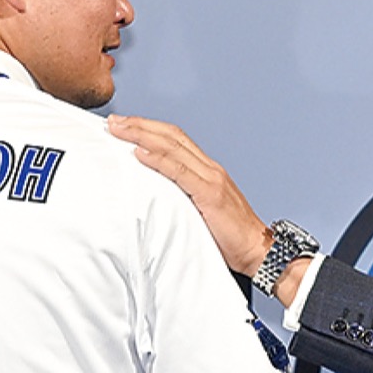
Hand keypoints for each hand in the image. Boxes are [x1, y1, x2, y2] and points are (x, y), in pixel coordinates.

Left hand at [108, 114, 271, 276]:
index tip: (125, 125)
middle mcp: (210, 168)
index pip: (175, 139)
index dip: (149, 128)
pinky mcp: (211, 194)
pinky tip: (140, 154)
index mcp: (208, 170)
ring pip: (173, 147)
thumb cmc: (230, 238)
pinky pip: (180, 172)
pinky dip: (158, 160)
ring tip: (119, 130)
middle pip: (171, 136)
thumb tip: (154, 199)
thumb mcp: (202, 212)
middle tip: (114, 122)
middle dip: (140, 125)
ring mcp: (212, 179)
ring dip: (142, 136)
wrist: (258, 250)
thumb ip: (183, 199)